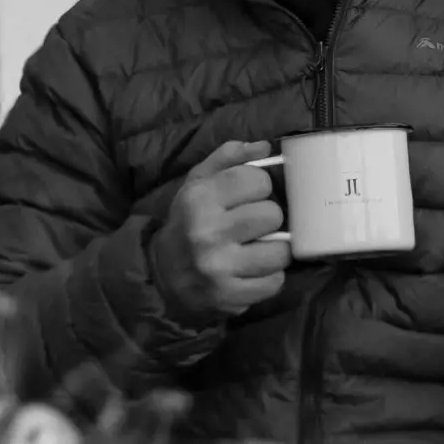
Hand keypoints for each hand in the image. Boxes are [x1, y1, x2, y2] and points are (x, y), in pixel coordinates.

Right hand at [168, 140, 290, 315]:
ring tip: (256, 249)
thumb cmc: (188, 223)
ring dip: (273, 250)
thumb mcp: (197, 184)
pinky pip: (275, 282)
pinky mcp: (231, 297)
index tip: (249, 196)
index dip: (259, 187)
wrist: (162, 277)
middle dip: (267, 219)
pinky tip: (251, 271)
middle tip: (252, 226)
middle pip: (273, 215)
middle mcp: (207, 232)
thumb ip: (229, 158)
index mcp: (200, 199)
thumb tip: (265, 146)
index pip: (257, 180)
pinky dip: (269, 277)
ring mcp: (219, 268)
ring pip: (281, 251)